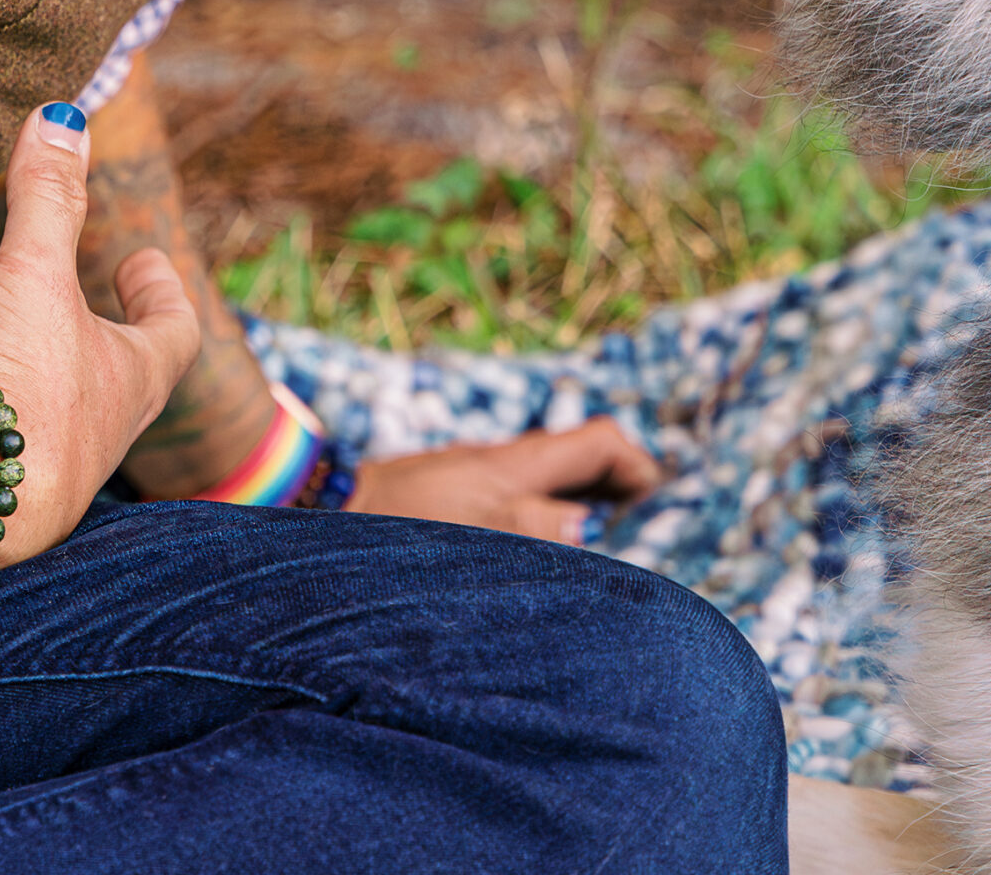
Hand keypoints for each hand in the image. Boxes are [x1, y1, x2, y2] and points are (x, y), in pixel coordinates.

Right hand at [0, 104, 199, 568]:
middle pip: (49, 332)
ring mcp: (15, 452)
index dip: (159, 291)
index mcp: (126, 379)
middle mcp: (78, 419)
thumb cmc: (24, 393)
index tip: (140, 257)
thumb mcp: (36, 274)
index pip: (168, 332)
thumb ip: (48, 197)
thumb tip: (65, 115)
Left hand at [344, 418, 659, 544]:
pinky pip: (522, 496)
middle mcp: (504, 463)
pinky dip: (548, 514)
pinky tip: (545, 551)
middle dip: (620, 484)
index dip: (638, 464)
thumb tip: (585, 523)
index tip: (662, 499)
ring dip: (584, 501)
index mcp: (518, 464)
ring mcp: (480, 476)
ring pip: (551, 478)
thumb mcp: (476, 535)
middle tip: (648, 524)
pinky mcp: (457, 494)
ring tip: (607, 544)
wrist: (328, 503)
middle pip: (581, 457)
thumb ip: (535, 527)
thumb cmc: (399, 523)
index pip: (599, 440)